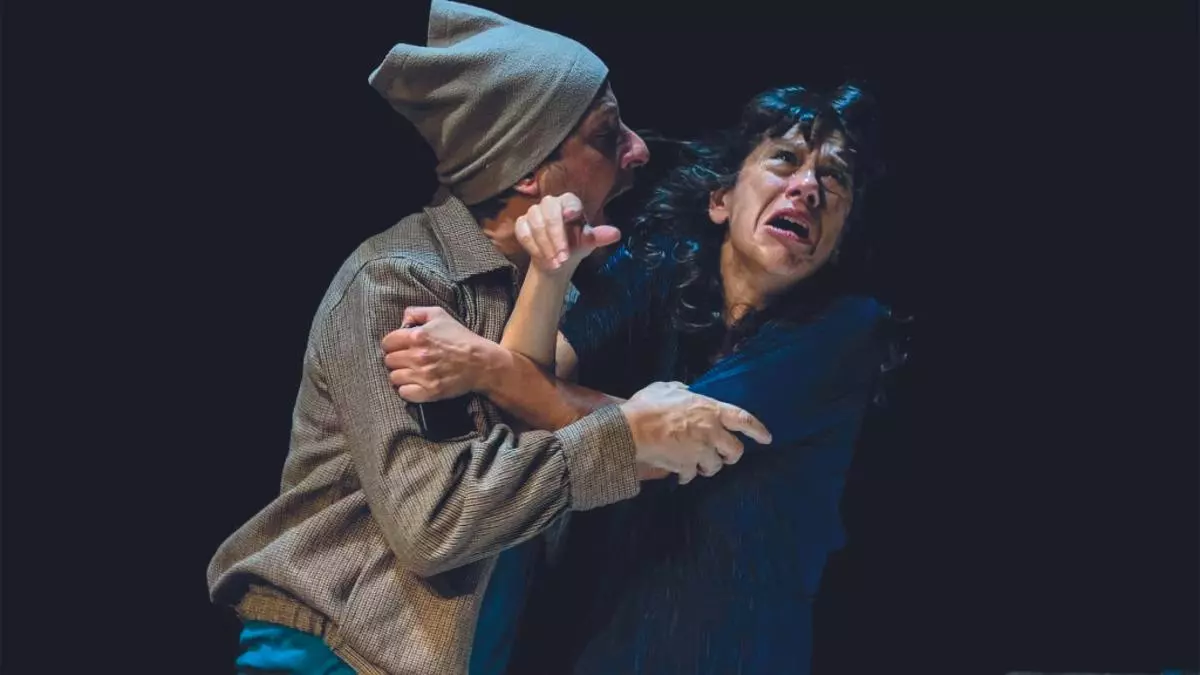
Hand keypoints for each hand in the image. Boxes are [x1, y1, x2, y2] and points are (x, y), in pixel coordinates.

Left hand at [381, 306, 500, 402]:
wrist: (482, 362)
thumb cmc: (461, 338)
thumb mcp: (439, 315)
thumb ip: (415, 312)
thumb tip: (401, 322)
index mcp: (417, 336)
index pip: (387, 343)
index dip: (393, 345)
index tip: (401, 348)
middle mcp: (417, 356)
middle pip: (389, 361)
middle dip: (397, 360)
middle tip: (409, 360)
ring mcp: (423, 375)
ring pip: (394, 378)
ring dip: (402, 375)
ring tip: (413, 372)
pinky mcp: (429, 391)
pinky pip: (404, 393)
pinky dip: (408, 390)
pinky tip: (416, 384)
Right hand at [514, 193, 621, 273]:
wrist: (556, 259)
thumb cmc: (575, 245)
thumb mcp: (588, 243)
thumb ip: (598, 236)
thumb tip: (616, 234)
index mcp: (569, 202)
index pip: (569, 201)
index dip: (570, 208)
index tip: (572, 216)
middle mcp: (550, 203)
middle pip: (550, 215)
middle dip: (556, 238)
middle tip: (563, 258)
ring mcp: (534, 212)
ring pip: (536, 225)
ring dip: (546, 247)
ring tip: (556, 263)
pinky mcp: (521, 223)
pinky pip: (523, 233)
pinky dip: (533, 248)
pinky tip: (543, 259)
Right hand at [618, 382, 771, 484]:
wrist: (632, 430)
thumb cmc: (648, 407)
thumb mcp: (666, 388)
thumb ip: (681, 390)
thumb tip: (685, 391)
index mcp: (710, 410)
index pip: (743, 419)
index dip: (758, 429)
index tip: (767, 439)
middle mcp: (711, 431)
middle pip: (735, 450)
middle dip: (731, 455)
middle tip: (724, 456)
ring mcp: (700, 451)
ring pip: (715, 466)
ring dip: (707, 466)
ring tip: (696, 463)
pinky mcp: (687, 466)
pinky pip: (692, 475)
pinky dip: (687, 475)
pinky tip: (680, 473)